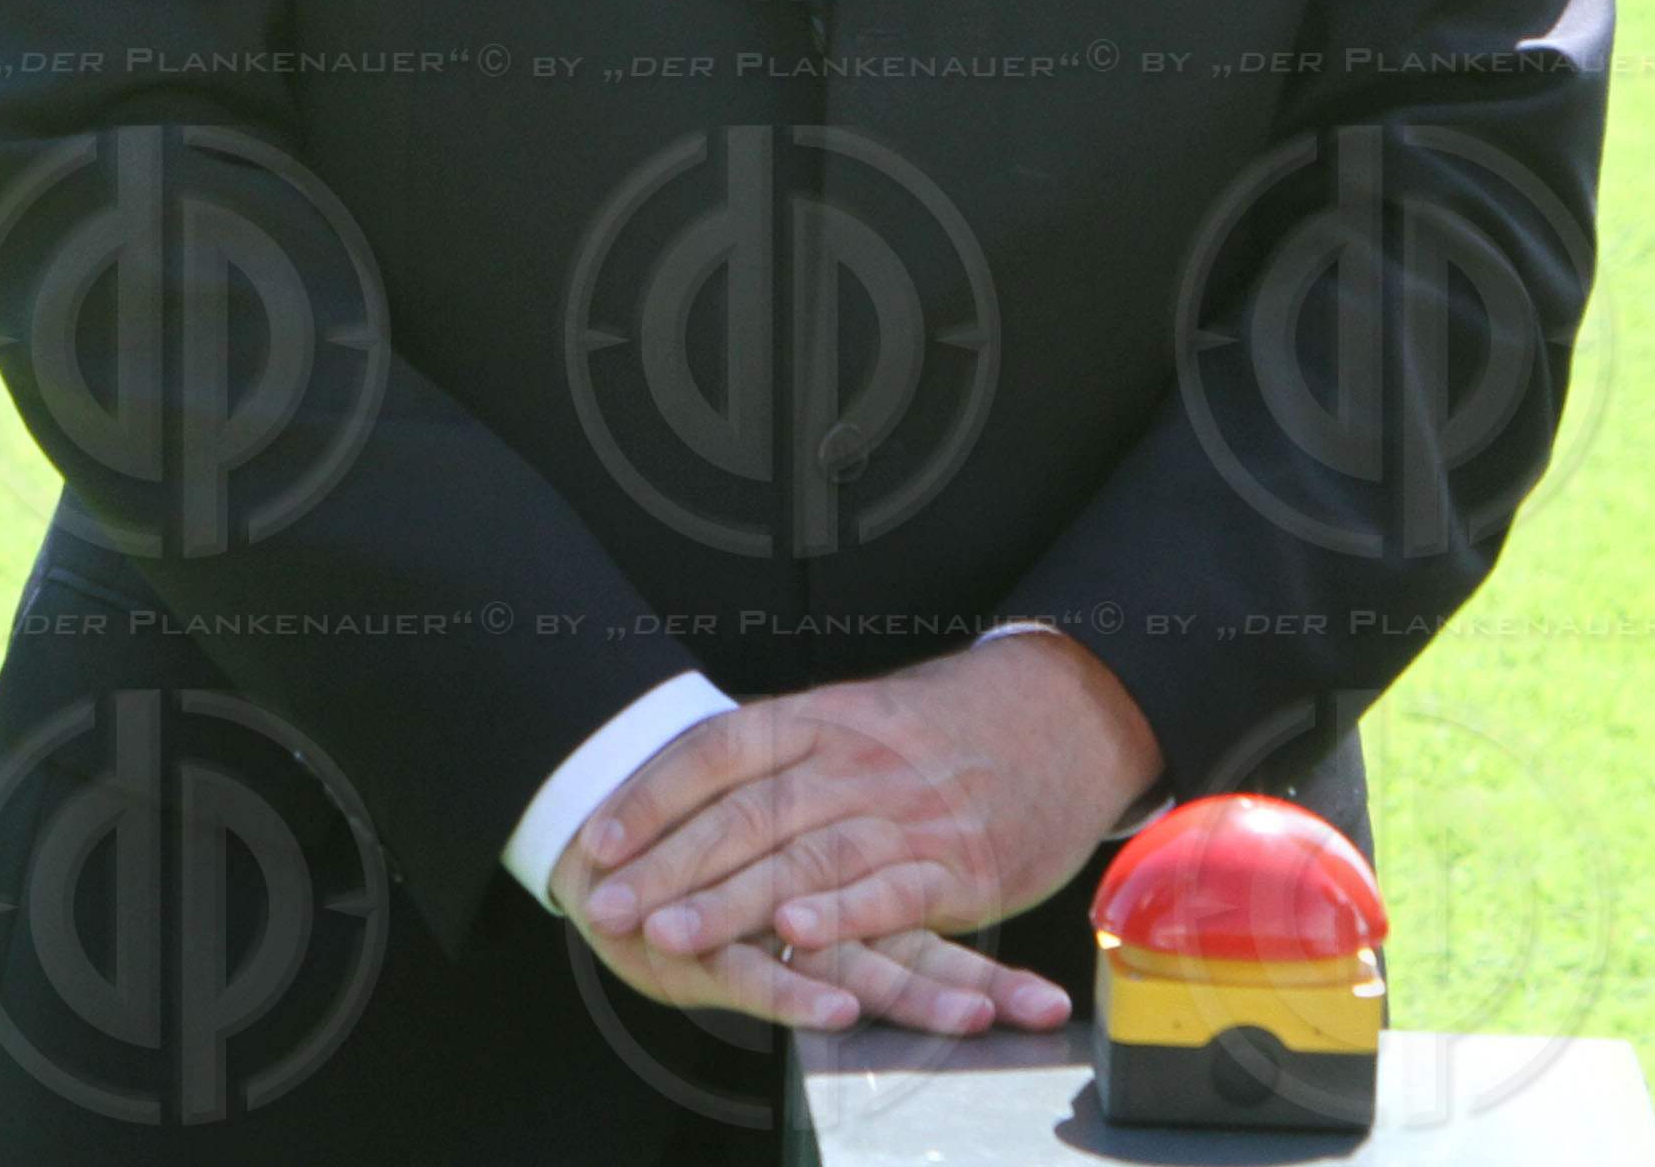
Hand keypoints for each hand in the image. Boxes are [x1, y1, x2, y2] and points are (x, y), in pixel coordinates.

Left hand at [563, 639, 1162, 1031]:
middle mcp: (854, 760)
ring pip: (805, 858)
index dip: (653, 796)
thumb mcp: (850, 718)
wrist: (1057, 715)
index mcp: (817, 718)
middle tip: (608, 905)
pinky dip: (844, 915)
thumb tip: (682, 788)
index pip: (716, 752)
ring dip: (732, 902)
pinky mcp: (962, 864)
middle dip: (669, 866)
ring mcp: (908, 812)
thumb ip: (779, 756)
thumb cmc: (937, 729)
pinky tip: (797, 938)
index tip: (597, 840)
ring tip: (672, 935)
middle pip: (747, 814)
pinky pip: (894, 893)